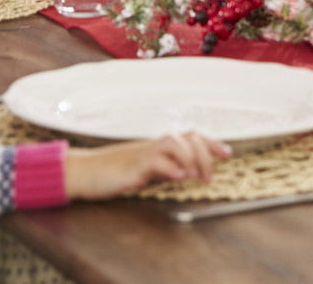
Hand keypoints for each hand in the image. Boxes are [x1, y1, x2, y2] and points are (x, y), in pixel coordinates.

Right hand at [63, 132, 232, 198]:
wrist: (85, 171)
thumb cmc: (115, 171)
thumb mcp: (146, 169)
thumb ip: (166, 167)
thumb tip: (189, 171)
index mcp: (159, 146)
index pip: (191, 136)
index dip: (211, 142)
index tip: (227, 153)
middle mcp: (154, 146)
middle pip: (187, 137)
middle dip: (205, 153)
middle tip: (209, 176)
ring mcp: (143, 154)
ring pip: (174, 143)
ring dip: (190, 158)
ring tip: (194, 176)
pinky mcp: (132, 167)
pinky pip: (154, 161)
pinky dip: (169, 168)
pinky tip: (177, 176)